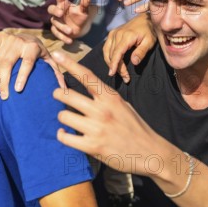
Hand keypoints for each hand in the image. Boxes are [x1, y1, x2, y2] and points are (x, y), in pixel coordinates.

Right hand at [0, 31, 62, 98]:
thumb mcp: (50, 62)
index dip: (22, 76)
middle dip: (4, 81)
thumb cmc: (40, 54)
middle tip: (3, 96)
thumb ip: (56, 74)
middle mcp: (20, 42)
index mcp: (33, 47)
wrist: (29, 36)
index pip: (27, 63)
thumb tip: (63, 90)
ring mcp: (8, 39)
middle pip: (8, 63)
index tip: (17, 90)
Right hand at [47, 0, 90, 44]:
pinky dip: (63, 37)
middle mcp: (58, 12)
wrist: (80, 30)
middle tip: (61, 13)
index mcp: (64, 4)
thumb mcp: (84, 11)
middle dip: (55, 11)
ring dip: (62, 27)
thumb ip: (85, 5)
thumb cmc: (80, 17)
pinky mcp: (57, 30)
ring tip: (71, 31)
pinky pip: (56, 33)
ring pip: (55, 23)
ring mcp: (56, 21)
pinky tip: (70, 41)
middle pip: (51, 9)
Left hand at [54, 51, 172, 175]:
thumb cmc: (135, 127)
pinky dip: (62, 134)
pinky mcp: (92, 147)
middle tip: (58, 95)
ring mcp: (97, 128)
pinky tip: (65, 133)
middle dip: (58, 94)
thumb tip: (85, 91)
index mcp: (111, 97)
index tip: (57, 54)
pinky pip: (65, 137)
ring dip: (62, 117)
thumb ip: (105, 98)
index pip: (87, 76)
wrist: (150, 152)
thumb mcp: (123, 105)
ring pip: (63, 115)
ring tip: (67, 119)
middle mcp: (102, 110)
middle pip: (67, 95)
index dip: (70, 64)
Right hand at [102, 13, 156, 82]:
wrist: (145, 18)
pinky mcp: (112, 33)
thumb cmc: (149, 30)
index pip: (117, 53)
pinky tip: (114, 63)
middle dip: (116, 67)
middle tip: (125, 77)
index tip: (112, 74)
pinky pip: (106, 47)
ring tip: (119, 72)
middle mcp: (117, 34)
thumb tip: (134, 62)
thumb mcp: (149, 42)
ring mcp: (113, 33)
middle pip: (111, 54)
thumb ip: (141, 52)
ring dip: (111, 63)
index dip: (114, 64)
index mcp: (126, 36)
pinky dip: (109, 56)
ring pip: (107, 51)